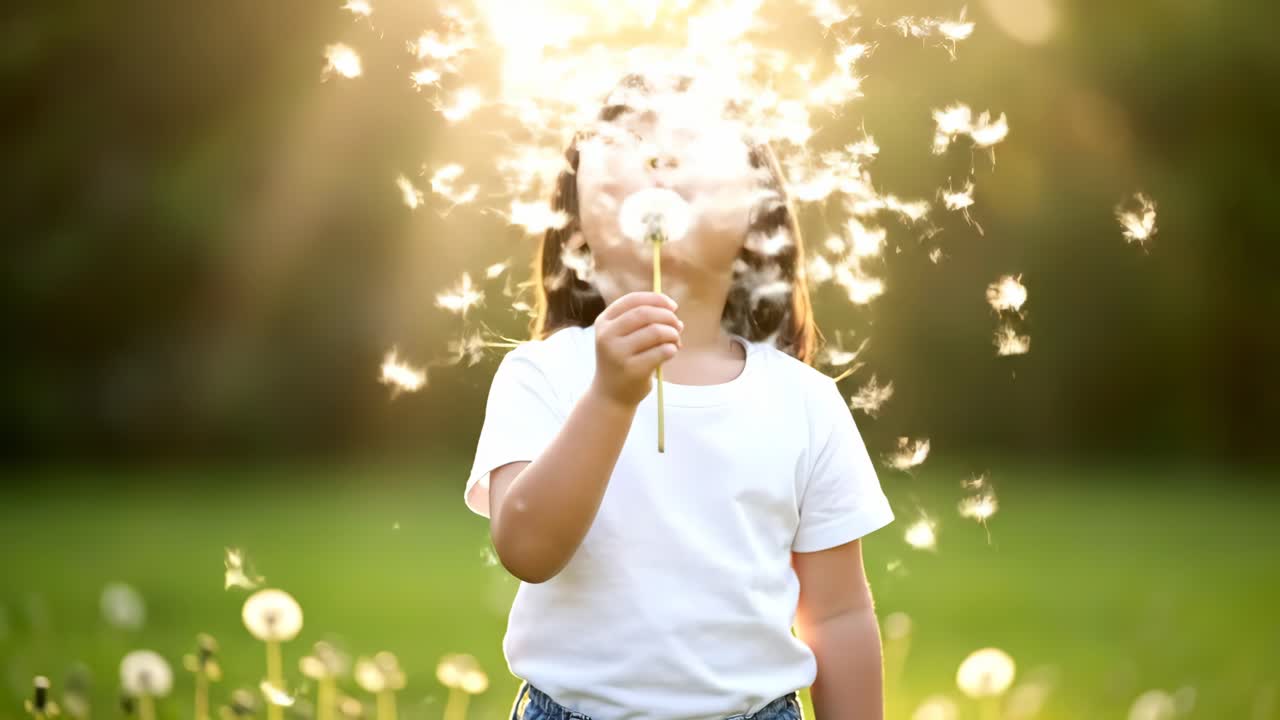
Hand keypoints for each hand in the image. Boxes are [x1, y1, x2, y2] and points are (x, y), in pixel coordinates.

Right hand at [590, 291, 683, 408]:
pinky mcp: (632, 370)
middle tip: (678, 326)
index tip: (673, 306)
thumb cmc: (623, 360)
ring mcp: (618, 354)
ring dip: (673, 334)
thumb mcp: (622, 336)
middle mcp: (607, 336)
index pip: (633, 300)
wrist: (611, 395)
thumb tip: (672, 309)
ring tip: (676, 342)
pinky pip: (662, 351)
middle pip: (645, 313)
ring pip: (656, 331)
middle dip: (668, 317)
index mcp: (604, 322)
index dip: (657, 299)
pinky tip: (670, 353)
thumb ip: (643, 320)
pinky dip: (672, 349)